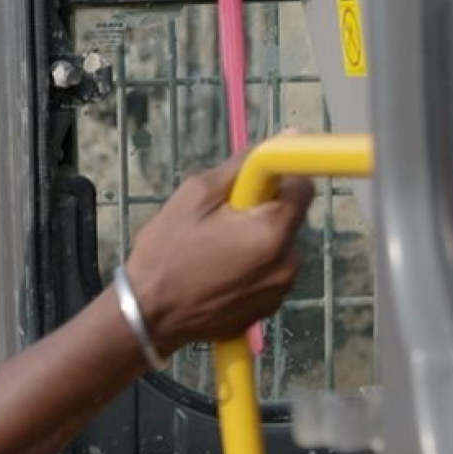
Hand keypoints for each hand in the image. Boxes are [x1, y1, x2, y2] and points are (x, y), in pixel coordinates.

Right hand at [122, 154, 313, 353]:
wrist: (148, 316)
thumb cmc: (167, 250)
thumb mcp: (196, 194)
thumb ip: (244, 166)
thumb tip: (287, 138)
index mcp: (272, 232)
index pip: (304, 187)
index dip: (278, 180)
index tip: (250, 186)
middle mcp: (288, 264)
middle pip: (289, 219)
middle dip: (261, 213)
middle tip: (220, 220)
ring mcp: (280, 291)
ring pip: (279, 248)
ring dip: (256, 241)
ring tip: (214, 250)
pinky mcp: (268, 310)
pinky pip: (269, 275)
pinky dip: (252, 268)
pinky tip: (218, 273)